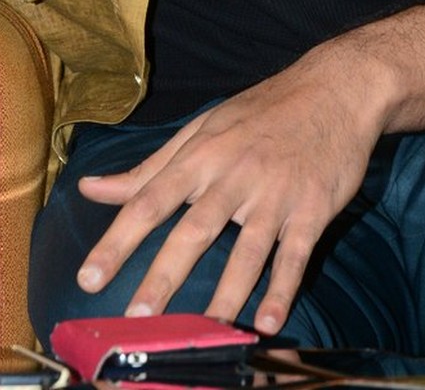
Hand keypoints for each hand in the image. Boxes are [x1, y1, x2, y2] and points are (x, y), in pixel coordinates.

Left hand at [75, 47, 388, 332]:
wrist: (335, 89)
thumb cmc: (261, 112)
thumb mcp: (203, 129)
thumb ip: (150, 167)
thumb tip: (91, 188)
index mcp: (203, 153)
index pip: (151, 199)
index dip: (118, 239)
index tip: (88, 278)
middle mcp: (235, 173)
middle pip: (195, 229)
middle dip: (164, 275)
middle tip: (137, 317)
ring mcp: (276, 193)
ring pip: (247, 250)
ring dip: (226, 295)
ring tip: (204, 334)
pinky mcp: (313, 208)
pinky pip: (296, 254)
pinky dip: (282, 288)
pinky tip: (268, 321)